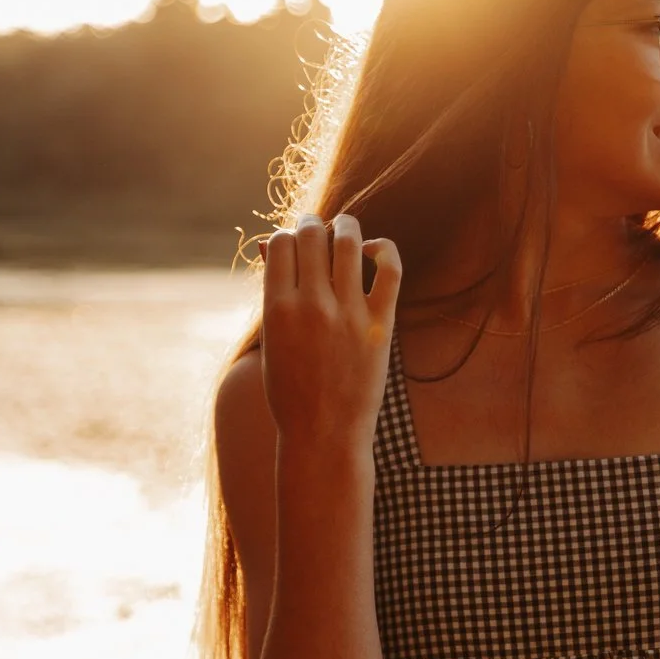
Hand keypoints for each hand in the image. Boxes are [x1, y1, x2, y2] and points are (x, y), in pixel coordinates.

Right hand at [261, 212, 400, 453]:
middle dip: (310, 224)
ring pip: (349, 242)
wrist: (323, 435)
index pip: (278, 244)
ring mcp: (348, 313)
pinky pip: (390, 269)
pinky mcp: (381, 324)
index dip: (284, 235)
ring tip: (345, 227)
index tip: (291, 242)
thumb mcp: (271, 342)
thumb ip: (273, 294)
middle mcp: (312, 305)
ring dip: (346, 225)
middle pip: (311, 235)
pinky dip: (384, 248)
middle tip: (314, 227)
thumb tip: (269, 247)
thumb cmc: (291, 390)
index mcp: (277, 309)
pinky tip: (374, 251)